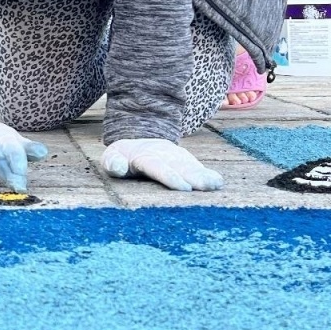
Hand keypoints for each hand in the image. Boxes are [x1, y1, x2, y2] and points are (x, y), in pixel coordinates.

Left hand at [100, 138, 223, 191]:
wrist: (138, 141)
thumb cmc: (122, 156)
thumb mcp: (112, 156)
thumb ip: (113, 162)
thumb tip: (118, 167)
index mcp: (145, 157)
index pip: (158, 167)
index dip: (171, 177)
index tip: (184, 188)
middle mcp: (164, 155)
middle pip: (179, 167)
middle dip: (193, 177)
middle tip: (206, 188)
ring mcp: (176, 157)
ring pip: (190, 166)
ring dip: (203, 176)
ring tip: (216, 185)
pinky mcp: (184, 161)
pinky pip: (196, 167)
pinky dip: (207, 174)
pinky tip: (218, 183)